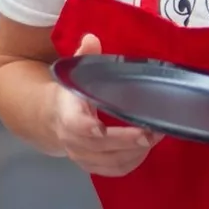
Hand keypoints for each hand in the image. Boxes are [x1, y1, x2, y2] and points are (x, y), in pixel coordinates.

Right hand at [47, 34, 161, 176]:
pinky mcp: (92, 166)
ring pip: (109, 162)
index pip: (76, 125)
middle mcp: (73, 140)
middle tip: (151, 132)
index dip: (88, 128)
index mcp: (68, 115)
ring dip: (135, 152)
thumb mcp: (74, 73)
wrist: (52, 119)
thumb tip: (93, 38)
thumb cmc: (71, 94)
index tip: (101, 128)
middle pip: (99, 147)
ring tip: (155, 136)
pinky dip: (132, 162)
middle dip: (126, 141)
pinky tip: (146, 149)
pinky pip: (114, 170)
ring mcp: (82, 156)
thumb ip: (84, 56)